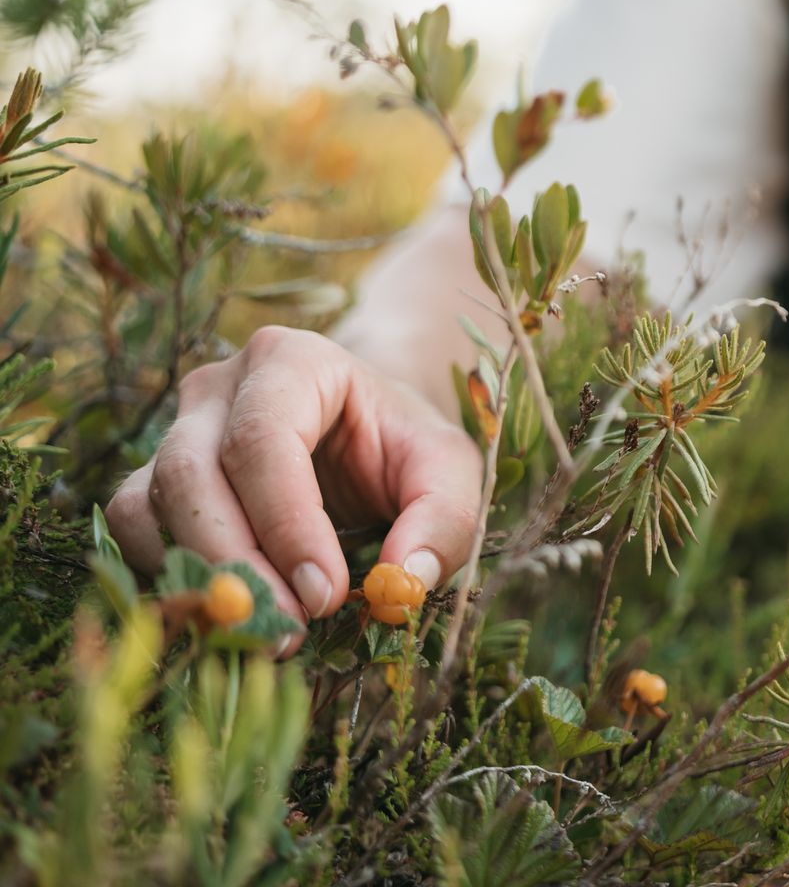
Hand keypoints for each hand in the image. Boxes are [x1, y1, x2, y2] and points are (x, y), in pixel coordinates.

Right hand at [106, 326, 482, 643]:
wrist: (367, 431)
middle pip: (191, 473)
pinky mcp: (155, 480)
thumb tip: (401, 583)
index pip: (264, 440)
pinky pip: (134, 530)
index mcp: (294, 361)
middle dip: (236, 563)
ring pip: (148, 505)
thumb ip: (442, 520)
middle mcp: (218, 387)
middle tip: (289, 632)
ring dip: (198, 579)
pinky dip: (171, 579)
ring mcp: (176, 430)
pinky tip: (231, 613)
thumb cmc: (405, 444)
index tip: (326, 595)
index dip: (286, 525)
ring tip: (265, 632)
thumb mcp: (449, 470)